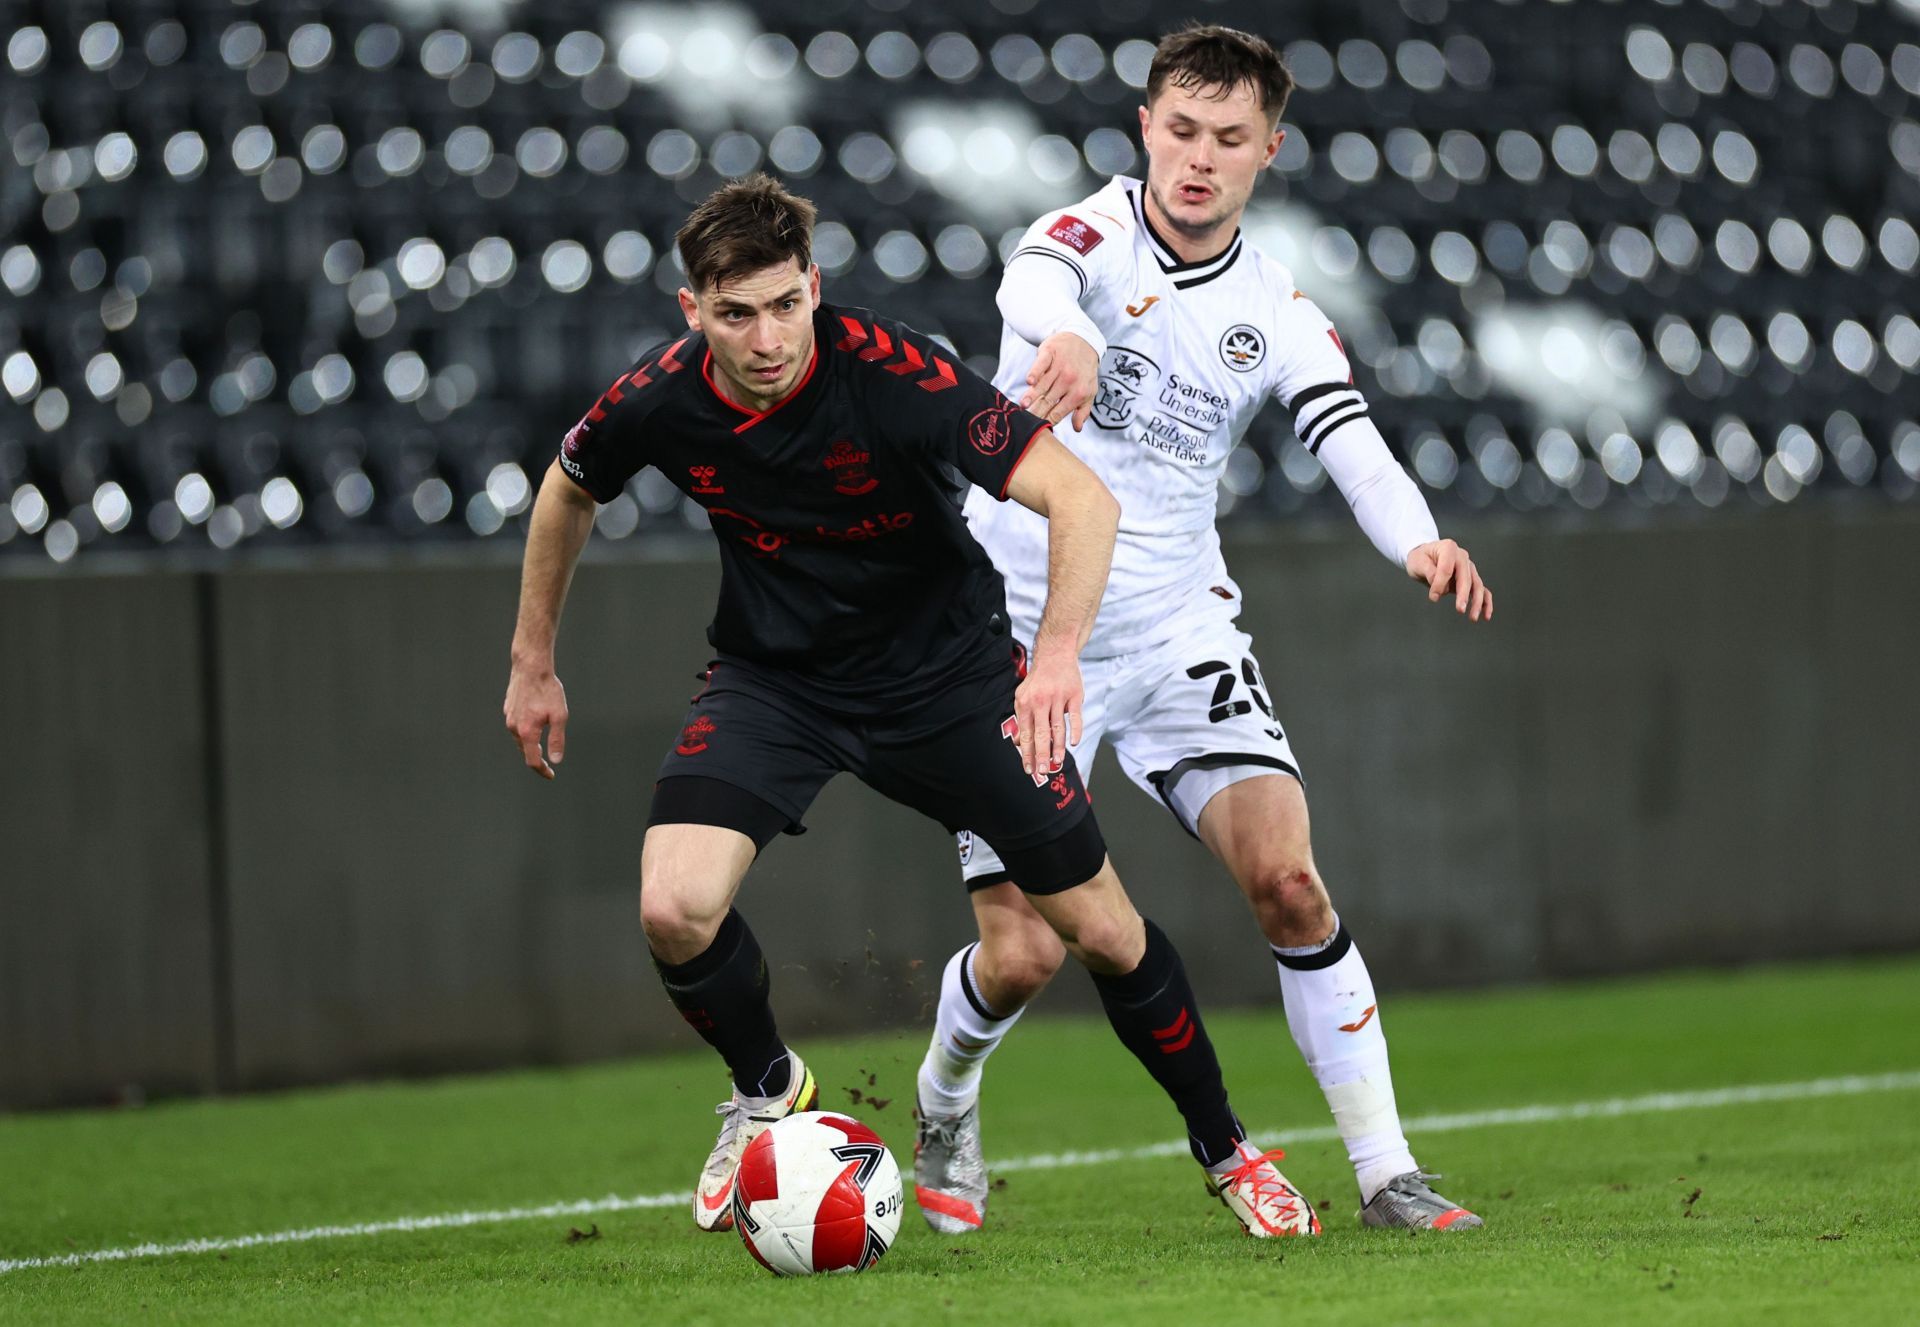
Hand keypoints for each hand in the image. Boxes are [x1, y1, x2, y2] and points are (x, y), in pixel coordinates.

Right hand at [504, 663, 568, 777]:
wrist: (531, 667)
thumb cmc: (548, 690)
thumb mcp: (560, 716)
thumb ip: (557, 740)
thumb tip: (555, 760)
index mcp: (527, 732)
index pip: (532, 760)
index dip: (542, 770)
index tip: (551, 775)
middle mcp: (514, 727)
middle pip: (525, 751)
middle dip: (536, 758)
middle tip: (548, 763)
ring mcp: (508, 717)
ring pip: (519, 738)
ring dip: (530, 744)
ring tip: (541, 745)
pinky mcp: (507, 709)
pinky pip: (516, 726)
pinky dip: (525, 731)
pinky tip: (533, 725)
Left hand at [1010, 645, 1082, 781]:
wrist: (1055, 655)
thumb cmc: (1038, 680)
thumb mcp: (1022, 696)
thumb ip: (1022, 719)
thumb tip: (1019, 742)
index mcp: (1026, 704)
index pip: (1026, 734)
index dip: (1027, 753)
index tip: (1029, 769)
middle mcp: (1040, 702)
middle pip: (1041, 734)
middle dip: (1041, 755)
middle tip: (1042, 771)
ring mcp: (1058, 698)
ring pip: (1058, 728)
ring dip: (1058, 747)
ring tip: (1057, 762)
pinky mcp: (1074, 696)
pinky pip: (1075, 717)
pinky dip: (1075, 730)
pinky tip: (1074, 743)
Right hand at [1019, 332, 1099, 431]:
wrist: (1083, 340)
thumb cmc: (1084, 369)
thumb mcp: (1090, 391)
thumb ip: (1083, 411)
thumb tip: (1077, 428)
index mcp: (1079, 393)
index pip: (1058, 412)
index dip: (1047, 421)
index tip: (1036, 429)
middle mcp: (1070, 380)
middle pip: (1048, 400)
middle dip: (1036, 412)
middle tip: (1025, 421)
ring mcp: (1060, 366)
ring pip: (1042, 384)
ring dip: (1032, 395)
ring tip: (1023, 405)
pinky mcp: (1050, 353)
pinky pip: (1041, 364)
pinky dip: (1035, 372)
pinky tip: (1029, 381)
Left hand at [1405, 539, 1492, 620]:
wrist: (1425, 557)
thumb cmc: (1420, 558)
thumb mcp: (1417, 562)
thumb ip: (1428, 572)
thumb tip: (1438, 586)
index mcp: (1449, 548)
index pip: (1447, 568)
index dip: (1440, 584)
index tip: (1433, 597)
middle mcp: (1462, 557)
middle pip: (1466, 577)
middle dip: (1463, 595)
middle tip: (1460, 609)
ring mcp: (1468, 568)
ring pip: (1477, 585)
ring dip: (1477, 602)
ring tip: (1473, 617)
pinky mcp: (1471, 579)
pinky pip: (1482, 590)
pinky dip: (1485, 602)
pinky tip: (1486, 615)